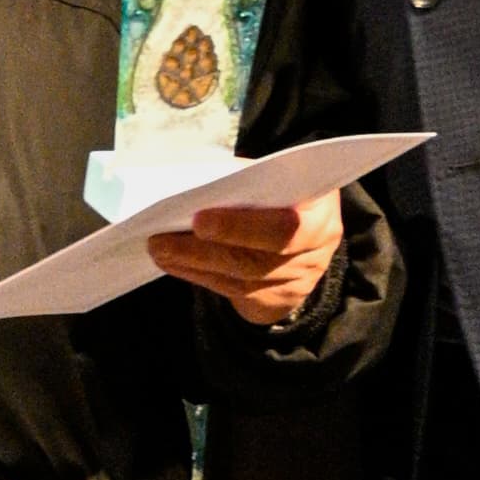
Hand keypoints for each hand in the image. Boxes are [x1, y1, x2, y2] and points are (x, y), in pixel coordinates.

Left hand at [146, 192, 344, 326]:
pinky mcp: (278, 302)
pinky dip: (201, 277)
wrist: (308, 225)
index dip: (240, 227)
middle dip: (202, 252)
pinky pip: (235, 296)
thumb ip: (244, 182)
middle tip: (159, 240)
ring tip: (160, 250)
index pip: (282, 228)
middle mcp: (314, 255)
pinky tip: (175, 264)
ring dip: (193, 266)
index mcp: (320, 215)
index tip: (198, 220)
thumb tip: (190, 188)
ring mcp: (298, 284)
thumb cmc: (284, 190)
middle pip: (255, 262)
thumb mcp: (275, 177)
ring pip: (241, 282)